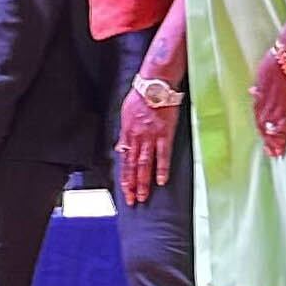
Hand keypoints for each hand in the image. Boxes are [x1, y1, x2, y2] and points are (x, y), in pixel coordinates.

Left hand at [117, 88, 179, 206]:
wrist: (155, 85)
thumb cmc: (141, 97)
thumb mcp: (126, 115)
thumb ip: (124, 134)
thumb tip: (121, 149)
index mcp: (127, 134)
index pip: (124, 161)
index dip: (124, 177)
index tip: (124, 191)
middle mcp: (137, 138)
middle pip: (132, 166)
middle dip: (131, 185)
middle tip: (132, 200)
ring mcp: (150, 137)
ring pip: (144, 164)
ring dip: (143, 181)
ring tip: (144, 196)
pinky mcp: (164, 134)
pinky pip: (163, 154)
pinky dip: (162, 168)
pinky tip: (161, 181)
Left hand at [252, 52, 285, 157]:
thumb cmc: (281, 58)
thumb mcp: (264, 70)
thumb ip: (260, 84)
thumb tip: (253, 91)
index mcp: (260, 92)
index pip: (258, 112)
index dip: (260, 124)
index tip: (262, 133)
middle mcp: (266, 101)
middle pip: (264, 122)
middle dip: (265, 137)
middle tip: (268, 151)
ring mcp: (277, 105)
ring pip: (272, 127)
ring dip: (273, 141)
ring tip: (275, 153)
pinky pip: (284, 125)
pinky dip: (282, 137)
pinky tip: (281, 146)